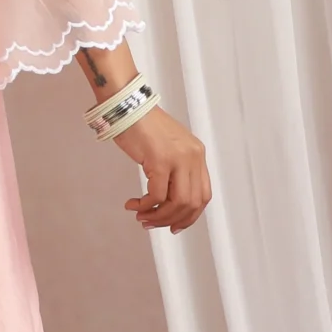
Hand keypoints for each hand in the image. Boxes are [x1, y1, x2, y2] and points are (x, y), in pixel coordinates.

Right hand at [112, 106, 209, 233]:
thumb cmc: (143, 125)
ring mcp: (178, 159)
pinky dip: (145, 205)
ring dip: (157, 215)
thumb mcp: (169, 147)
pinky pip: (157, 195)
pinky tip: (134, 204)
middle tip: (152, 223)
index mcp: (197, 154)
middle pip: (191, 203)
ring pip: (176, 203)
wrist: (128, 106)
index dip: (191, 216)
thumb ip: (175, 169)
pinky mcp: (160, 160)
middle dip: (171, 220)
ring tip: (141, 216)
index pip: (203, 195)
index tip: (175, 226)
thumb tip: (169, 199)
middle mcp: (193, 157)